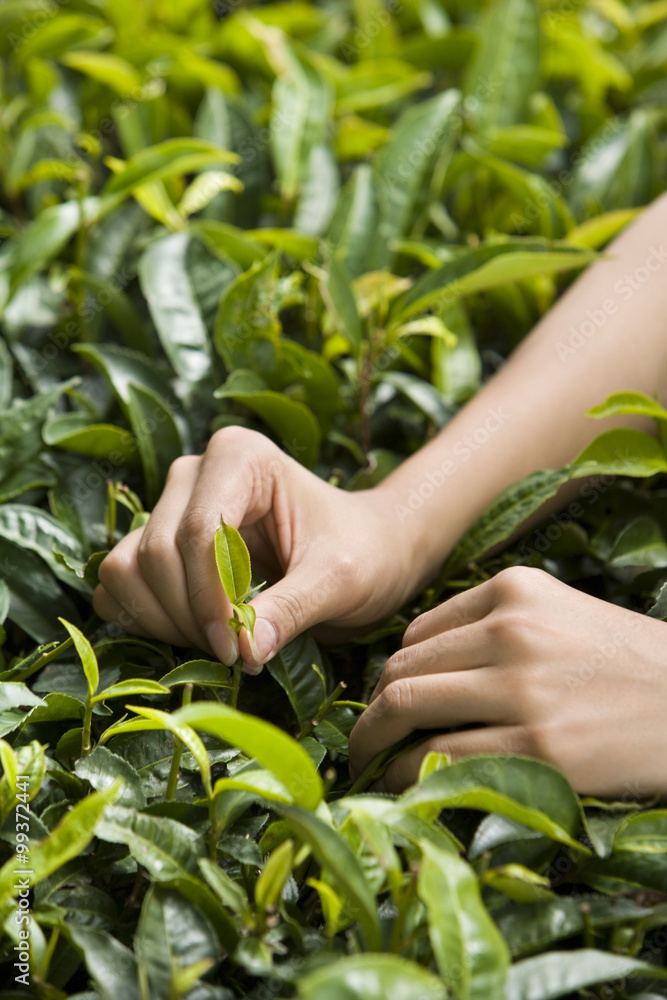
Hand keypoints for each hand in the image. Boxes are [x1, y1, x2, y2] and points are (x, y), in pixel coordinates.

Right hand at [93, 427, 419, 670]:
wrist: (368, 550)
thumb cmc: (363, 552)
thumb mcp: (340, 580)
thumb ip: (292, 610)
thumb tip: (242, 650)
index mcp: (240, 457)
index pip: (198, 531)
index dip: (208, 598)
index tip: (237, 649)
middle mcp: (194, 472)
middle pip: (156, 551)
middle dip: (189, 615)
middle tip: (236, 653)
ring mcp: (171, 504)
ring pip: (127, 567)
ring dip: (163, 619)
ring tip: (219, 643)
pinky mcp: (158, 539)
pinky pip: (119, 582)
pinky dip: (144, 616)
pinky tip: (193, 633)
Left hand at [349, 566, 666, 797]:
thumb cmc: (624, 665)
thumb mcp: (562, 615)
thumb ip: (493, 626)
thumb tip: (414, 668)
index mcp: (515, 590)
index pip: (418, 633)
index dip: (395, 674)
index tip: (388, 703)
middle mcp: (513, 631)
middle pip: (403, 669)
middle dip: (371, 711)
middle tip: (361, 741)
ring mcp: (524, 689)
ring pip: (407, 709)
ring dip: (375, 744)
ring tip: (370, 765)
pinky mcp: (540, 747)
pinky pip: (439, 759)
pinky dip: (406, 776)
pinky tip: (404, 787)